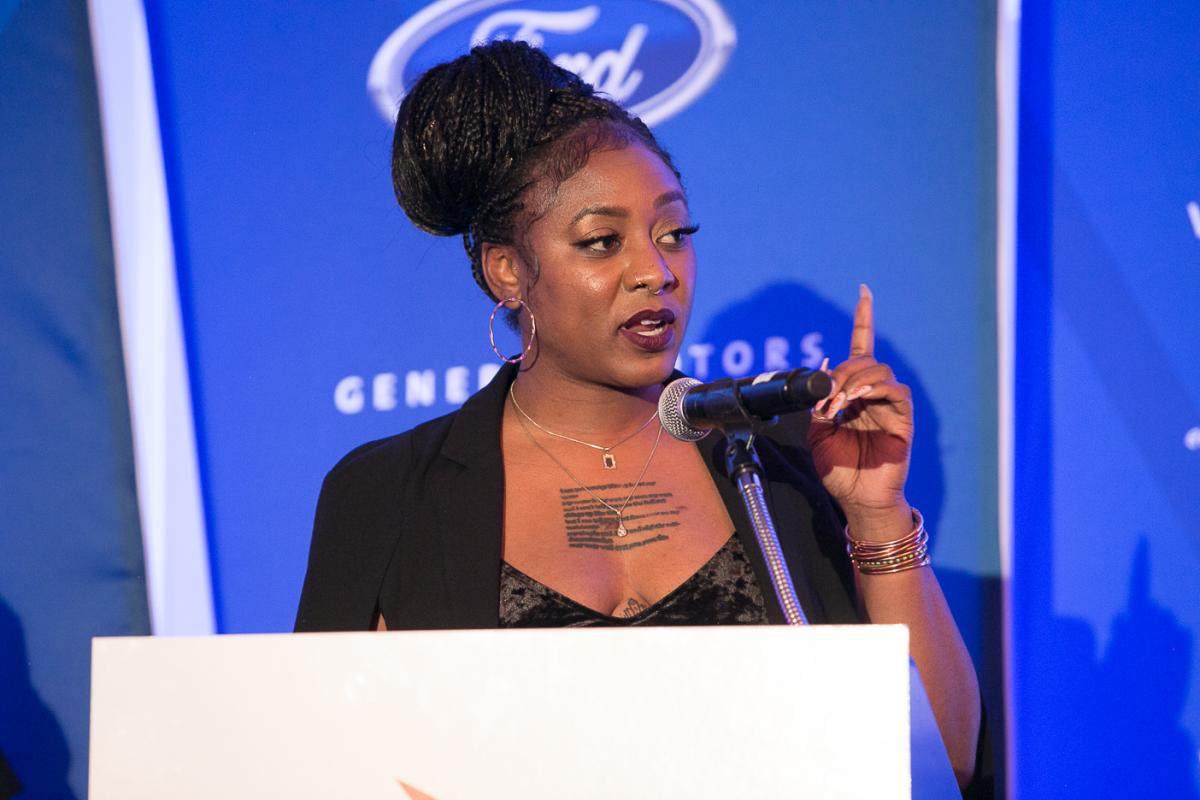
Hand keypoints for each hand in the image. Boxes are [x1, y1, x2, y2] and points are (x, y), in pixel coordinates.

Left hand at [808, 285, 913, 534]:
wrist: (856, 499)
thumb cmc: (839, 469)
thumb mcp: (817, 432)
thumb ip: (819, 401)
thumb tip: (824, 370)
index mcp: (854, 394)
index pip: (860, 349)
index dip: (864, 320)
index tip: (864, 292)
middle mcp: (874, 395)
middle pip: (865, 360)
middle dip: (843, 372)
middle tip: (828, 398)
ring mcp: (889, 406)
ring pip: (880, 372)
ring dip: (855, 381)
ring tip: (840, 404)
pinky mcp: (903, 419)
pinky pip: (896, 392)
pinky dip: (875, 390)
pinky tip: (859, 400)